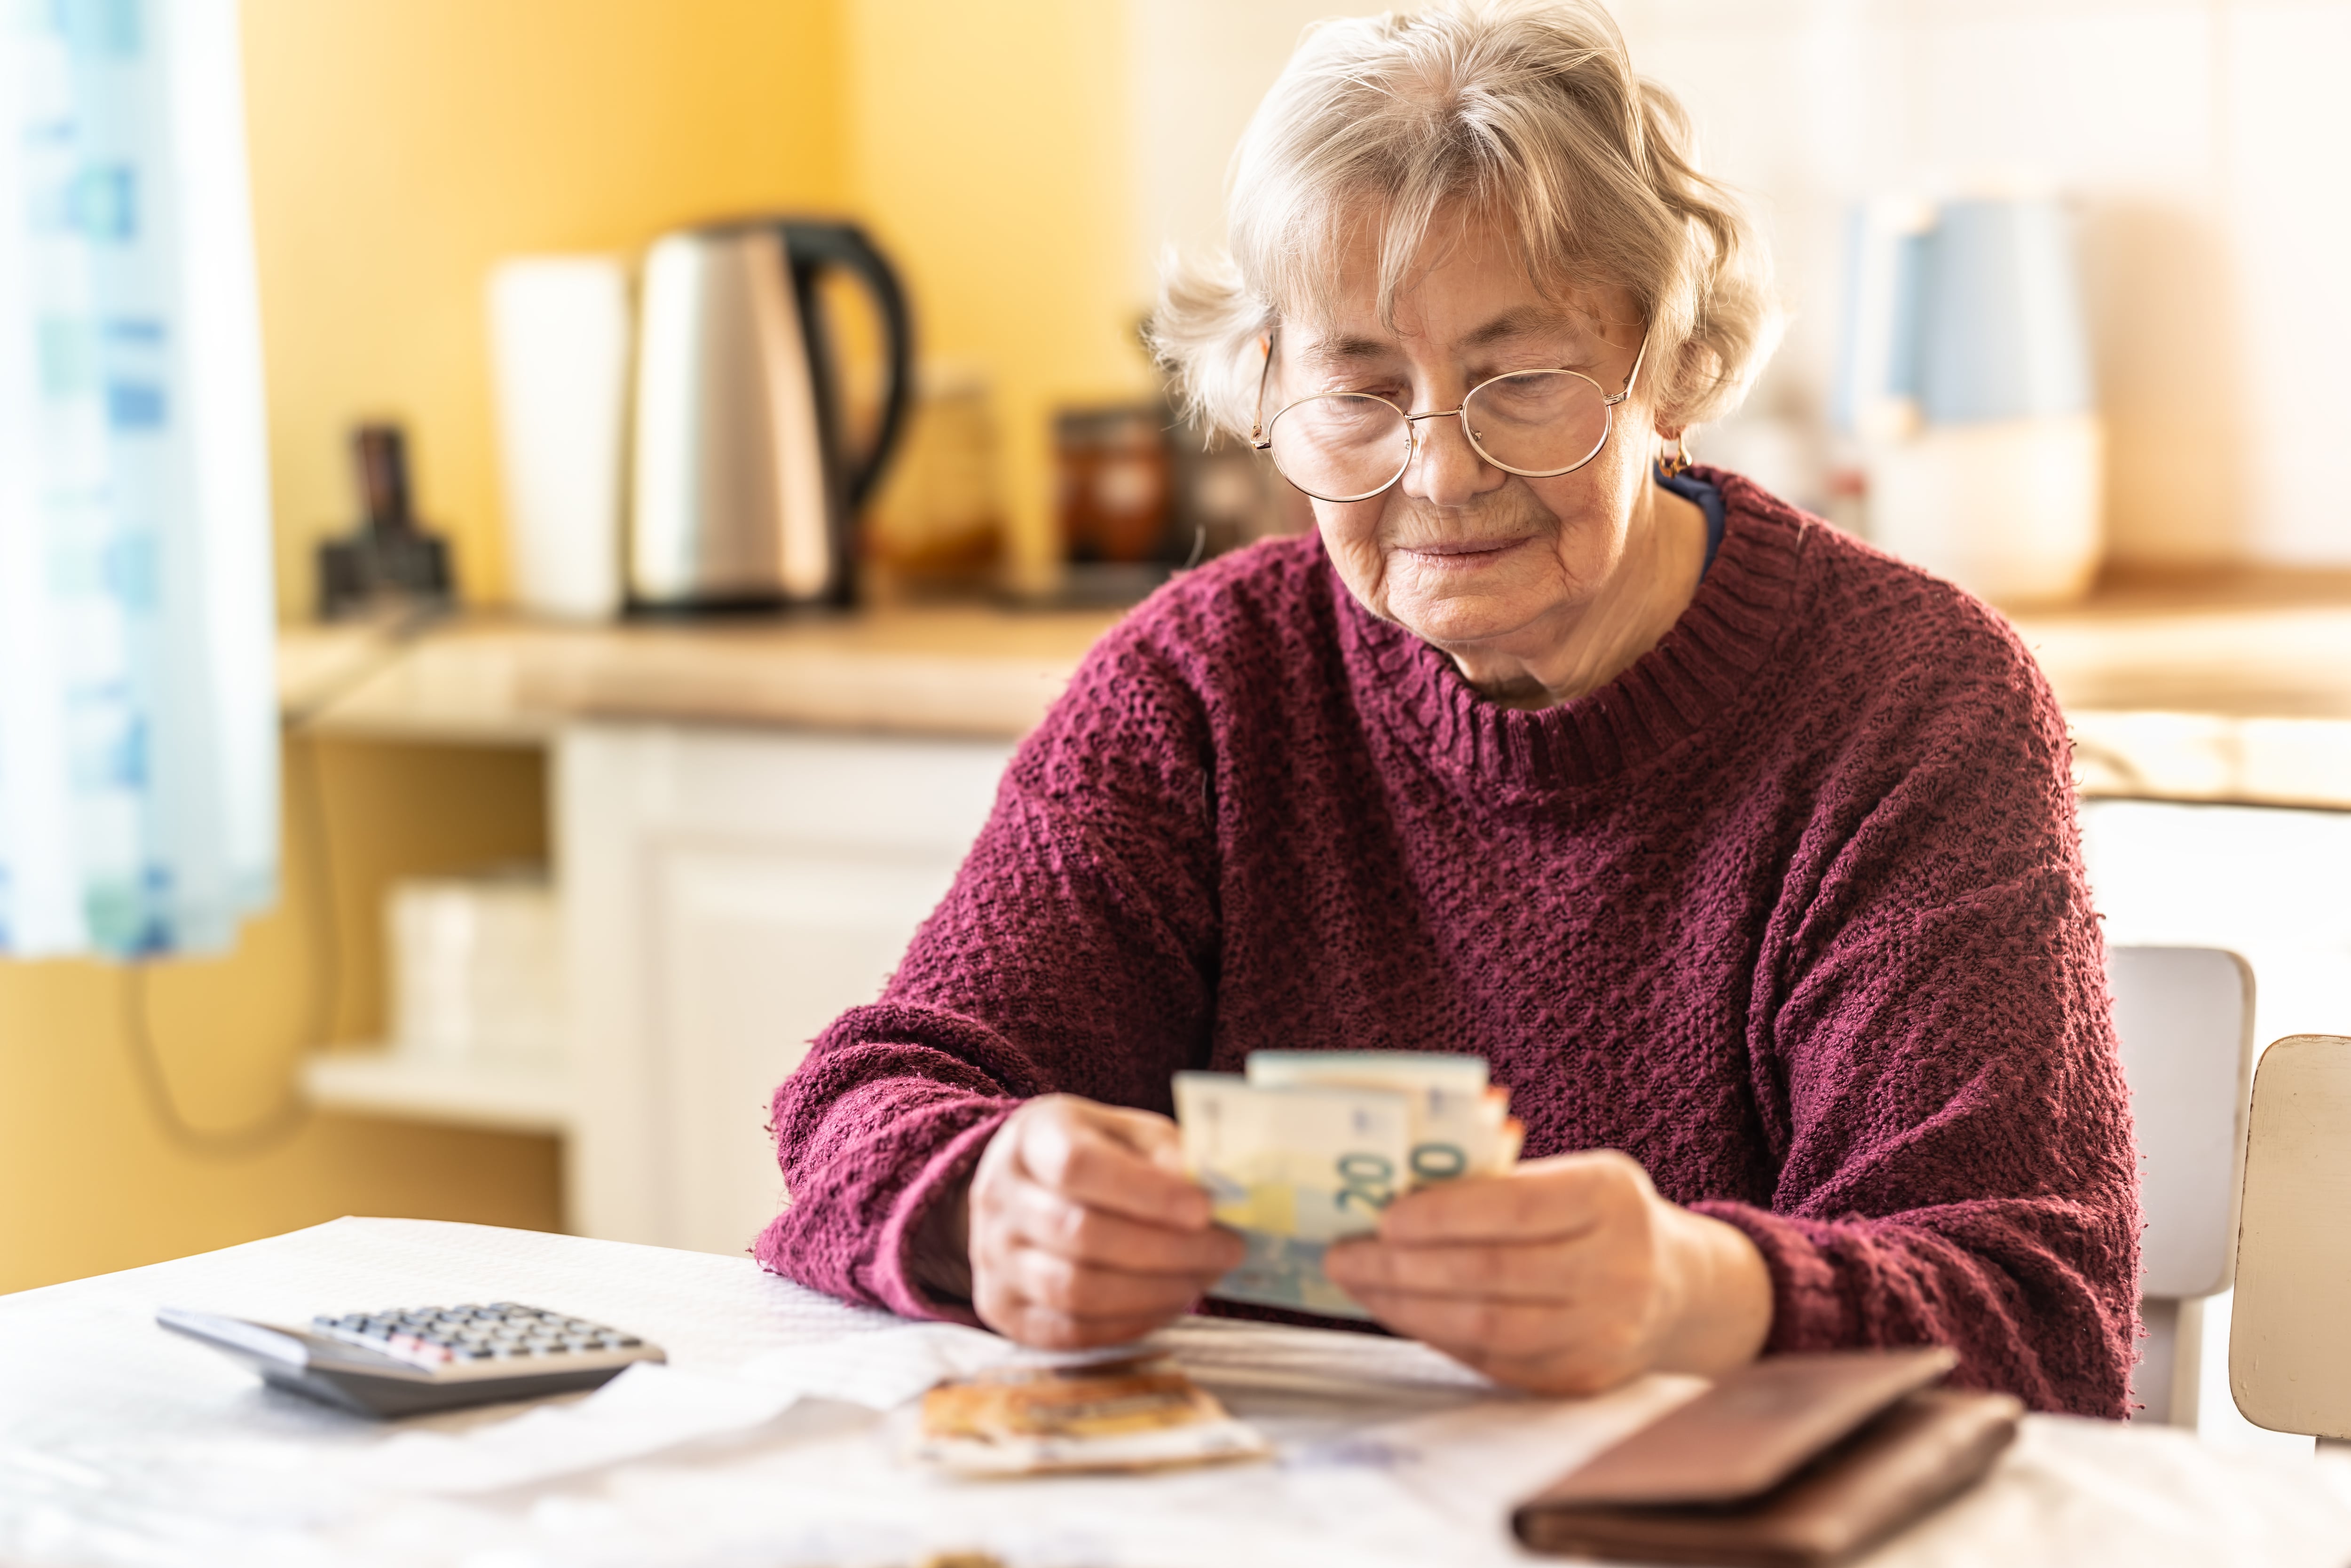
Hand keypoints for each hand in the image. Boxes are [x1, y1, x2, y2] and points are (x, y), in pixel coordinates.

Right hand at [960, 1094, 1245, 1348]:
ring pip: (1075, 1290)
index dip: (1144, 1191)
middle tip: (1227, 1250)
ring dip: (1154, 1291)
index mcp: (1031, 1138)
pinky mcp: (1001, 1309)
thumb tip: (1215, 1193)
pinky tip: (1171, 1302)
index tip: (1205, 1209)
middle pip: (1080, 1234)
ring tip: (1204, 1277)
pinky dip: (1130, 1323)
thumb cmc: (1095, 1155)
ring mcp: (992, 1258)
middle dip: (1167, 1249)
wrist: (1025, 1191)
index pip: (1077, 1165)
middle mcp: (998, 1197)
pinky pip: (1070, 1331)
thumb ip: (1167, 1153)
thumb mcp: (1128, 1132)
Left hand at [1322, 1149, 1771, 1395]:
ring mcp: (1604, 1332)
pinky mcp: (1581, 1378)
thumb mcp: (1571, 1175)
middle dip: (1403, 1266)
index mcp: (1610, 1196)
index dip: (1444, 1215)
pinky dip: (1435, 1334)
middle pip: (1492, 1274)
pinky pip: (1492, 1360)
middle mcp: (1618, 1268)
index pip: (1516, 1208)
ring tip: (1357, 1284)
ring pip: (1486, 1326)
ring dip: (1406, 1306)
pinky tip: (1397, 1311)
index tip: (1383, 1215)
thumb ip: (1499, 1179)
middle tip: (1344, 1254)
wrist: (1676, 1288)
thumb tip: (1393, 1184)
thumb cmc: (1596, 1216)